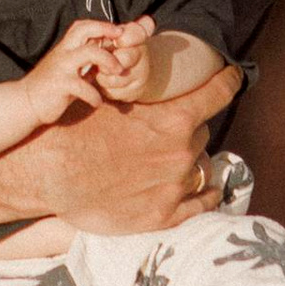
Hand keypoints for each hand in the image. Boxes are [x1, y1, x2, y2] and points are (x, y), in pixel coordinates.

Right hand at [20, 16, 141, 125]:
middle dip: (105, 30)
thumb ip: (85, 62)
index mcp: (65, 48)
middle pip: (84, 30)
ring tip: (118, 71)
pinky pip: (83, 86)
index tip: (118, 31)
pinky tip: (97, 102)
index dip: (101, 25)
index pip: (82, 26)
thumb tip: (106, 54)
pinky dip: (94, 95)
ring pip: (89, 53)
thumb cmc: (51, 86)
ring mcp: (62, 67)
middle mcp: (63, 52)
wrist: (26, 102)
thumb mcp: (69, 70)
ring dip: (108, 60)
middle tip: (122, 41)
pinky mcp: (61, 85)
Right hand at [29, 63, 240, 233]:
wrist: (49, 173)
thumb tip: (149, 70)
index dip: (229, 81)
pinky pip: (203, 203)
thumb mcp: (111, 97)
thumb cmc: (75, 130)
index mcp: (173, 119)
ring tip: (177, 159)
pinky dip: (209, 194)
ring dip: (192, 159)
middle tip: (169, 129)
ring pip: (201, 165)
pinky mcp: (165, 215)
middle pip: (201, 132)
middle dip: (189, 128)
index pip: (217, 94)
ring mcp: (176, 186)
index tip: (235, 75)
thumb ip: (143, 92)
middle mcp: (181, 152)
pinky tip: (210, 189)